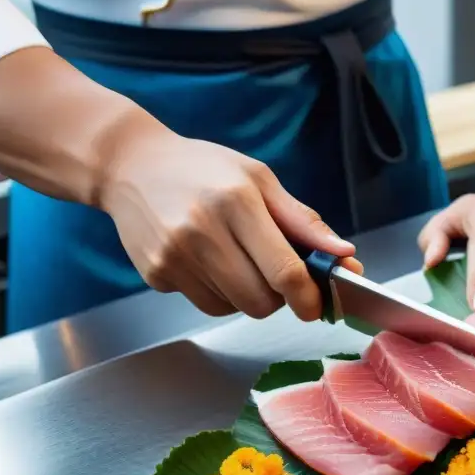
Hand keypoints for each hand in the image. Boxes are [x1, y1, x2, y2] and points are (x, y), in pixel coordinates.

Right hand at [99, 131, 360, 320]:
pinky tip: (208, 261)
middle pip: (260, 301)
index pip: (284, 271)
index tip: (316, 303)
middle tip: (276, 276)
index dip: (308, 297)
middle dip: (278, 298)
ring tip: (237, 259)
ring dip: (247, 296)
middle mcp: (201, 231)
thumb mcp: (259, 178)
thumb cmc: (202, 168)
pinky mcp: (156, 274)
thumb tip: (344, 255)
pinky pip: (205, 303)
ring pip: (233, 308)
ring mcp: (174, 256)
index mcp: (236, 202)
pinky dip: (218, 293)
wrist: (129, 166)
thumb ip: (303, 221)